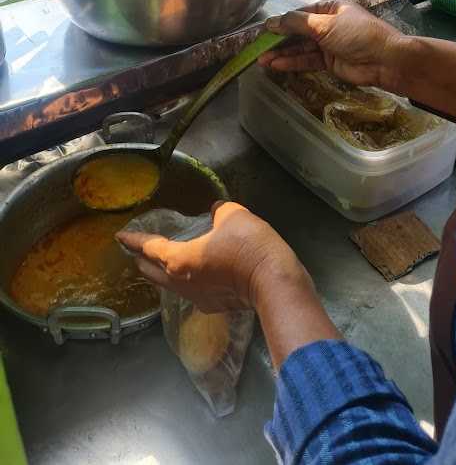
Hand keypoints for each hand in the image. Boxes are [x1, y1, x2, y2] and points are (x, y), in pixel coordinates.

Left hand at [117, 202, 308, 313]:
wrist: (274, 281)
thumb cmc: (247, 245)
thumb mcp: (232, 215)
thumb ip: (218, 212)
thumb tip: (215, 212)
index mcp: (179, 260)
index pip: (149, 248)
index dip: (134, 241)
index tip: (120, 237)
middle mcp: (182, 283)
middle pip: (153, 272)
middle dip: (143, 261)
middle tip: (137, 251)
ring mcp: (198, 298)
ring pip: (171, 285)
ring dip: (163, 273)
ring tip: (162, 263)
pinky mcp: (215, 306)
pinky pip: (191, 291)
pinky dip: (186, 281)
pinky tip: (194, 275)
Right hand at [259, 0, 405, 90]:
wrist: (385, 60)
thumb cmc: (357, 34)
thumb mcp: (325, 24)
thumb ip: (296, 24)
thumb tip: (272, 22)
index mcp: (329, 8)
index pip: (299, 14)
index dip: (280, 22)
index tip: (262, 31)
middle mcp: (327, 24)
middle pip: (298, 31)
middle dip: (278, 40)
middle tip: (257, 47)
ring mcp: (328, 44)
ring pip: (300, 48)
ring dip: (282, 53)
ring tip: (261, 59)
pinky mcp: (329, 62)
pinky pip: (307, 60)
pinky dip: (292, 63)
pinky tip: (276, 65)